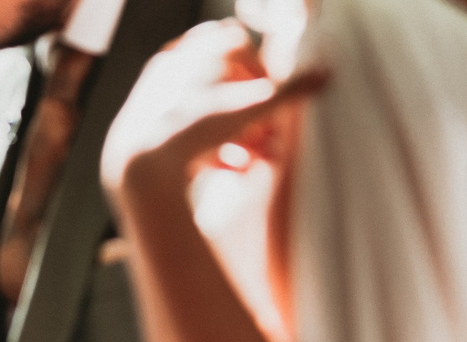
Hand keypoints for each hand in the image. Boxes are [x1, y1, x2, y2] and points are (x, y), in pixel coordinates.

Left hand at [102, 18, 325, 199]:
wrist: (139, 160)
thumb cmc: (197, 125)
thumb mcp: (252, 107)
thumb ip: (290, 91)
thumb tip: (327, 75)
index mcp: (197, 46)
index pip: (240, 45)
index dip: (260, 73)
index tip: (269, 99)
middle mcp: (172, 61)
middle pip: (223, 83)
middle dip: (248, 112)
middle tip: (263, 136)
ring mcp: (153, 90)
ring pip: (204, 110)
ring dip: (232, 135)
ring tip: (248, 161)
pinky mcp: (143, 124)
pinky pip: (181, 131)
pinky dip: (205, 146)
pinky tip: (224, 171)